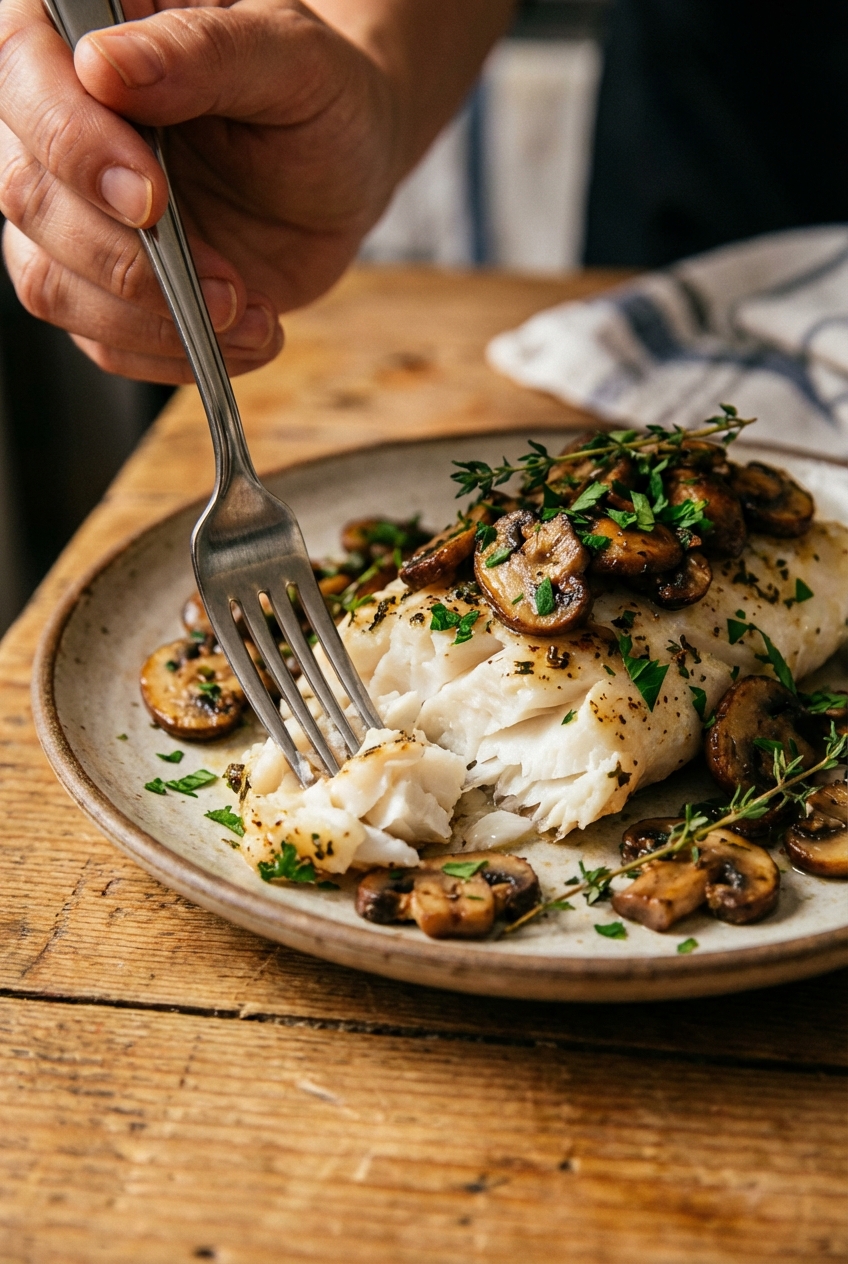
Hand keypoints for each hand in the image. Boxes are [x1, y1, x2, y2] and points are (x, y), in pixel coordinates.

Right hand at [0, 0, 402, 381]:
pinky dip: (170, 354)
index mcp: (87, 28)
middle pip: (28, 193)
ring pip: (50, 280)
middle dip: (127, 259)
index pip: (23, 70)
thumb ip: (201, 52)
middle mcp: (60, 119)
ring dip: (150, 321)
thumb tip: (104, 65)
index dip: (73, 145)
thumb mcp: (290, 58)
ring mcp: (75, 209)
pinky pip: (99, 339)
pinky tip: (244, 335)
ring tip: (247, 315)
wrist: (346, 171)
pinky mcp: (102, 283)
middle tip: (226, 284)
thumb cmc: (320, 98)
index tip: (150, 200)